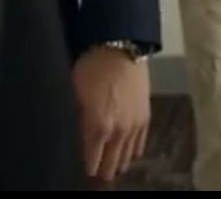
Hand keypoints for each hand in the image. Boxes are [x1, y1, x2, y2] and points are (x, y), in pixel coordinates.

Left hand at [73, 46, 150, 183]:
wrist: (121, 48)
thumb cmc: (93, 67)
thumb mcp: (76, 93)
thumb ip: (77, 119)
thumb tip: (75, 135)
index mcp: (98, 127)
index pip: (91, 162)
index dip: (86, 169)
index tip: (81, 171)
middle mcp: (118, 132)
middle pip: (111, 166)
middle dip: (102, 172)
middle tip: (95, 173)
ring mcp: (134, 126)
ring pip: (127, 158)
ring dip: (118, 164)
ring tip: (110, 167)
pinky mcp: (145, 117)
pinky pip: (140, 145)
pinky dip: (133, 152)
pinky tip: (127, 153)